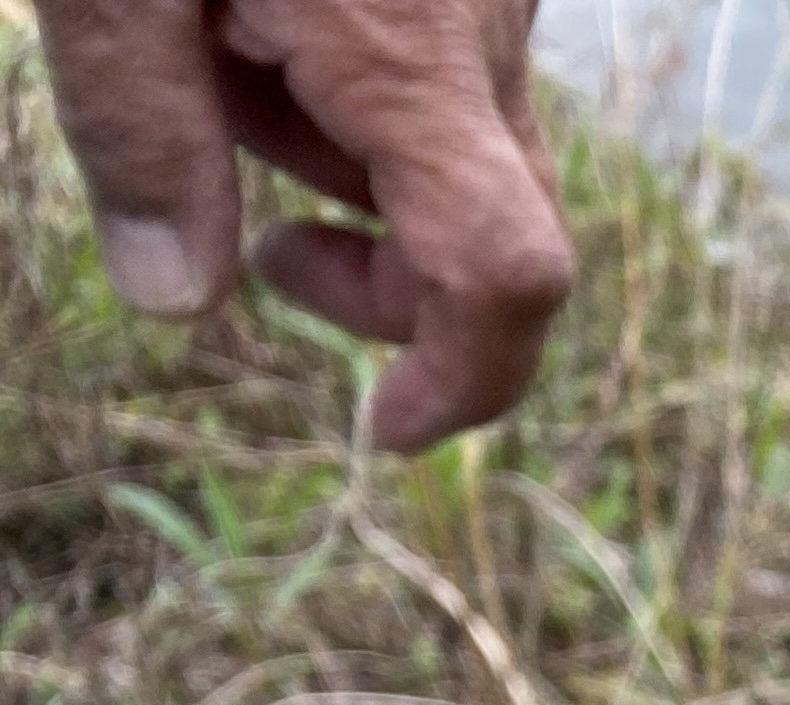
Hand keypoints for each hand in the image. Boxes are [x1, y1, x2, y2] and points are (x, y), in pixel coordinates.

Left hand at [40, 0, 572, 450]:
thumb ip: (140, 128)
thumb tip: (172, 299)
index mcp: (404, 51)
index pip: (498, 271)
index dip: (460, 381)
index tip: (384, 431)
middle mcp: (485, 32)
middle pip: (500, 234)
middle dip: (391, 284)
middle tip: (269, 257)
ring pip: (469, 160)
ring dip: (358, 171)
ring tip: (227, 71)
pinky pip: (454, 85)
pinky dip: (366, 99)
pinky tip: (267, 28)